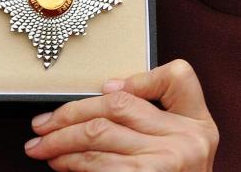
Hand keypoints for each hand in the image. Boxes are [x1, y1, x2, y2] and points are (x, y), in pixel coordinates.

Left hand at [25, 59, 218, 170]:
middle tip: (45, 123)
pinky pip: (97, 164)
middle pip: (118, 106)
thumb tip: (108, 91)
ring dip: (62, 140)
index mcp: (198, 124)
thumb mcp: (186, 147)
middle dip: (73, 112)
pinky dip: (72, 162)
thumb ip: (161, 116)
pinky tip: (60, 164)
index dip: (138, 78)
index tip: (104, 89)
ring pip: (99, 134)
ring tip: (43, 146)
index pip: (176, 78)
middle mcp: (185, 139)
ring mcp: (164, 162)